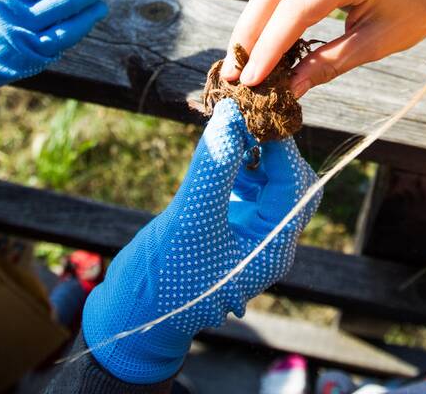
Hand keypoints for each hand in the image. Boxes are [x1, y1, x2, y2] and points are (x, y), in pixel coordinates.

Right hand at [82, 98, 319, 383]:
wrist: (131, 315)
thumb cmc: (163, 279)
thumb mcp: (190, 219)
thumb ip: (213, 167)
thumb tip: (231, 114)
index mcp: (274, 246)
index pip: (293, 184)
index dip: (279, 145)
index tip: (256, 111)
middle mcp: (268, 238)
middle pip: (288, 179)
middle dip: (271, 145)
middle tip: (246, 111)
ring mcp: (247, 230)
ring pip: (265, 178)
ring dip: (251, 148)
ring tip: (229, 118)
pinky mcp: (225, 222)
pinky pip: (241, 182)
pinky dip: (233, 159)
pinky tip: (216, 139)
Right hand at [221, 0, 425, 96]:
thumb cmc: (410, 19)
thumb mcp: (372, 46)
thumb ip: (328, 64)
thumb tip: (287, 89)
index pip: (297, 8)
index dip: (269, 46)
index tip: (252, 80)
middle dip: (249, 34)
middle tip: (233, 74)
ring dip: (252, 26)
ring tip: (238, 64)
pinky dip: (267, 17)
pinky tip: (257, 46)